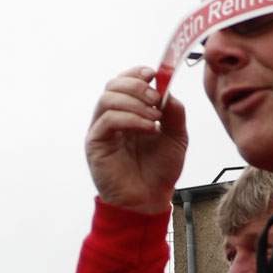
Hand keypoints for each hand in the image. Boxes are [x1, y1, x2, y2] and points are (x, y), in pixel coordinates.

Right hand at [86, 67, 187, 215]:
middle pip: (113, 85)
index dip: (137, 73)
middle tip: (155, 99)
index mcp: (129, 112)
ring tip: (153, 118)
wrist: (150, 199)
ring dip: (134, 102)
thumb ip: (173, 112)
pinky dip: (129, 118)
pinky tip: (147, 128)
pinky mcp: (95, 144)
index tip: (154, 75)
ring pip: (108, 98)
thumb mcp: (176, 136)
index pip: (125, 81)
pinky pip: (107, 120)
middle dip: (136, 86)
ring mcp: (102, 130)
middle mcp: (113, 117)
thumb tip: (166, 91)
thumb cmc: (160, 170)